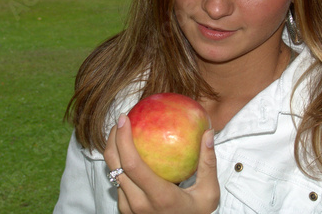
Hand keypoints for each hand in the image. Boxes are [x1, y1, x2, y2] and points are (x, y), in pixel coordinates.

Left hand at [104, 114, 219, 213]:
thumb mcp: (208, 193)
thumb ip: (208, 163)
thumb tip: (208, 133)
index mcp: (159, 197)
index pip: (132, 164)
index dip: (123, 139)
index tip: (124, 118)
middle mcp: (139, 204)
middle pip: (115, 166)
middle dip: (113, 138)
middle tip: (121, 119)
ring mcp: (129, 209)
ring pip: (113, 174)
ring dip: (114, 150)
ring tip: (123, 131)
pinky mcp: (125, 211)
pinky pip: (118, 182)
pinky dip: (119, 164)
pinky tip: (128, 151)